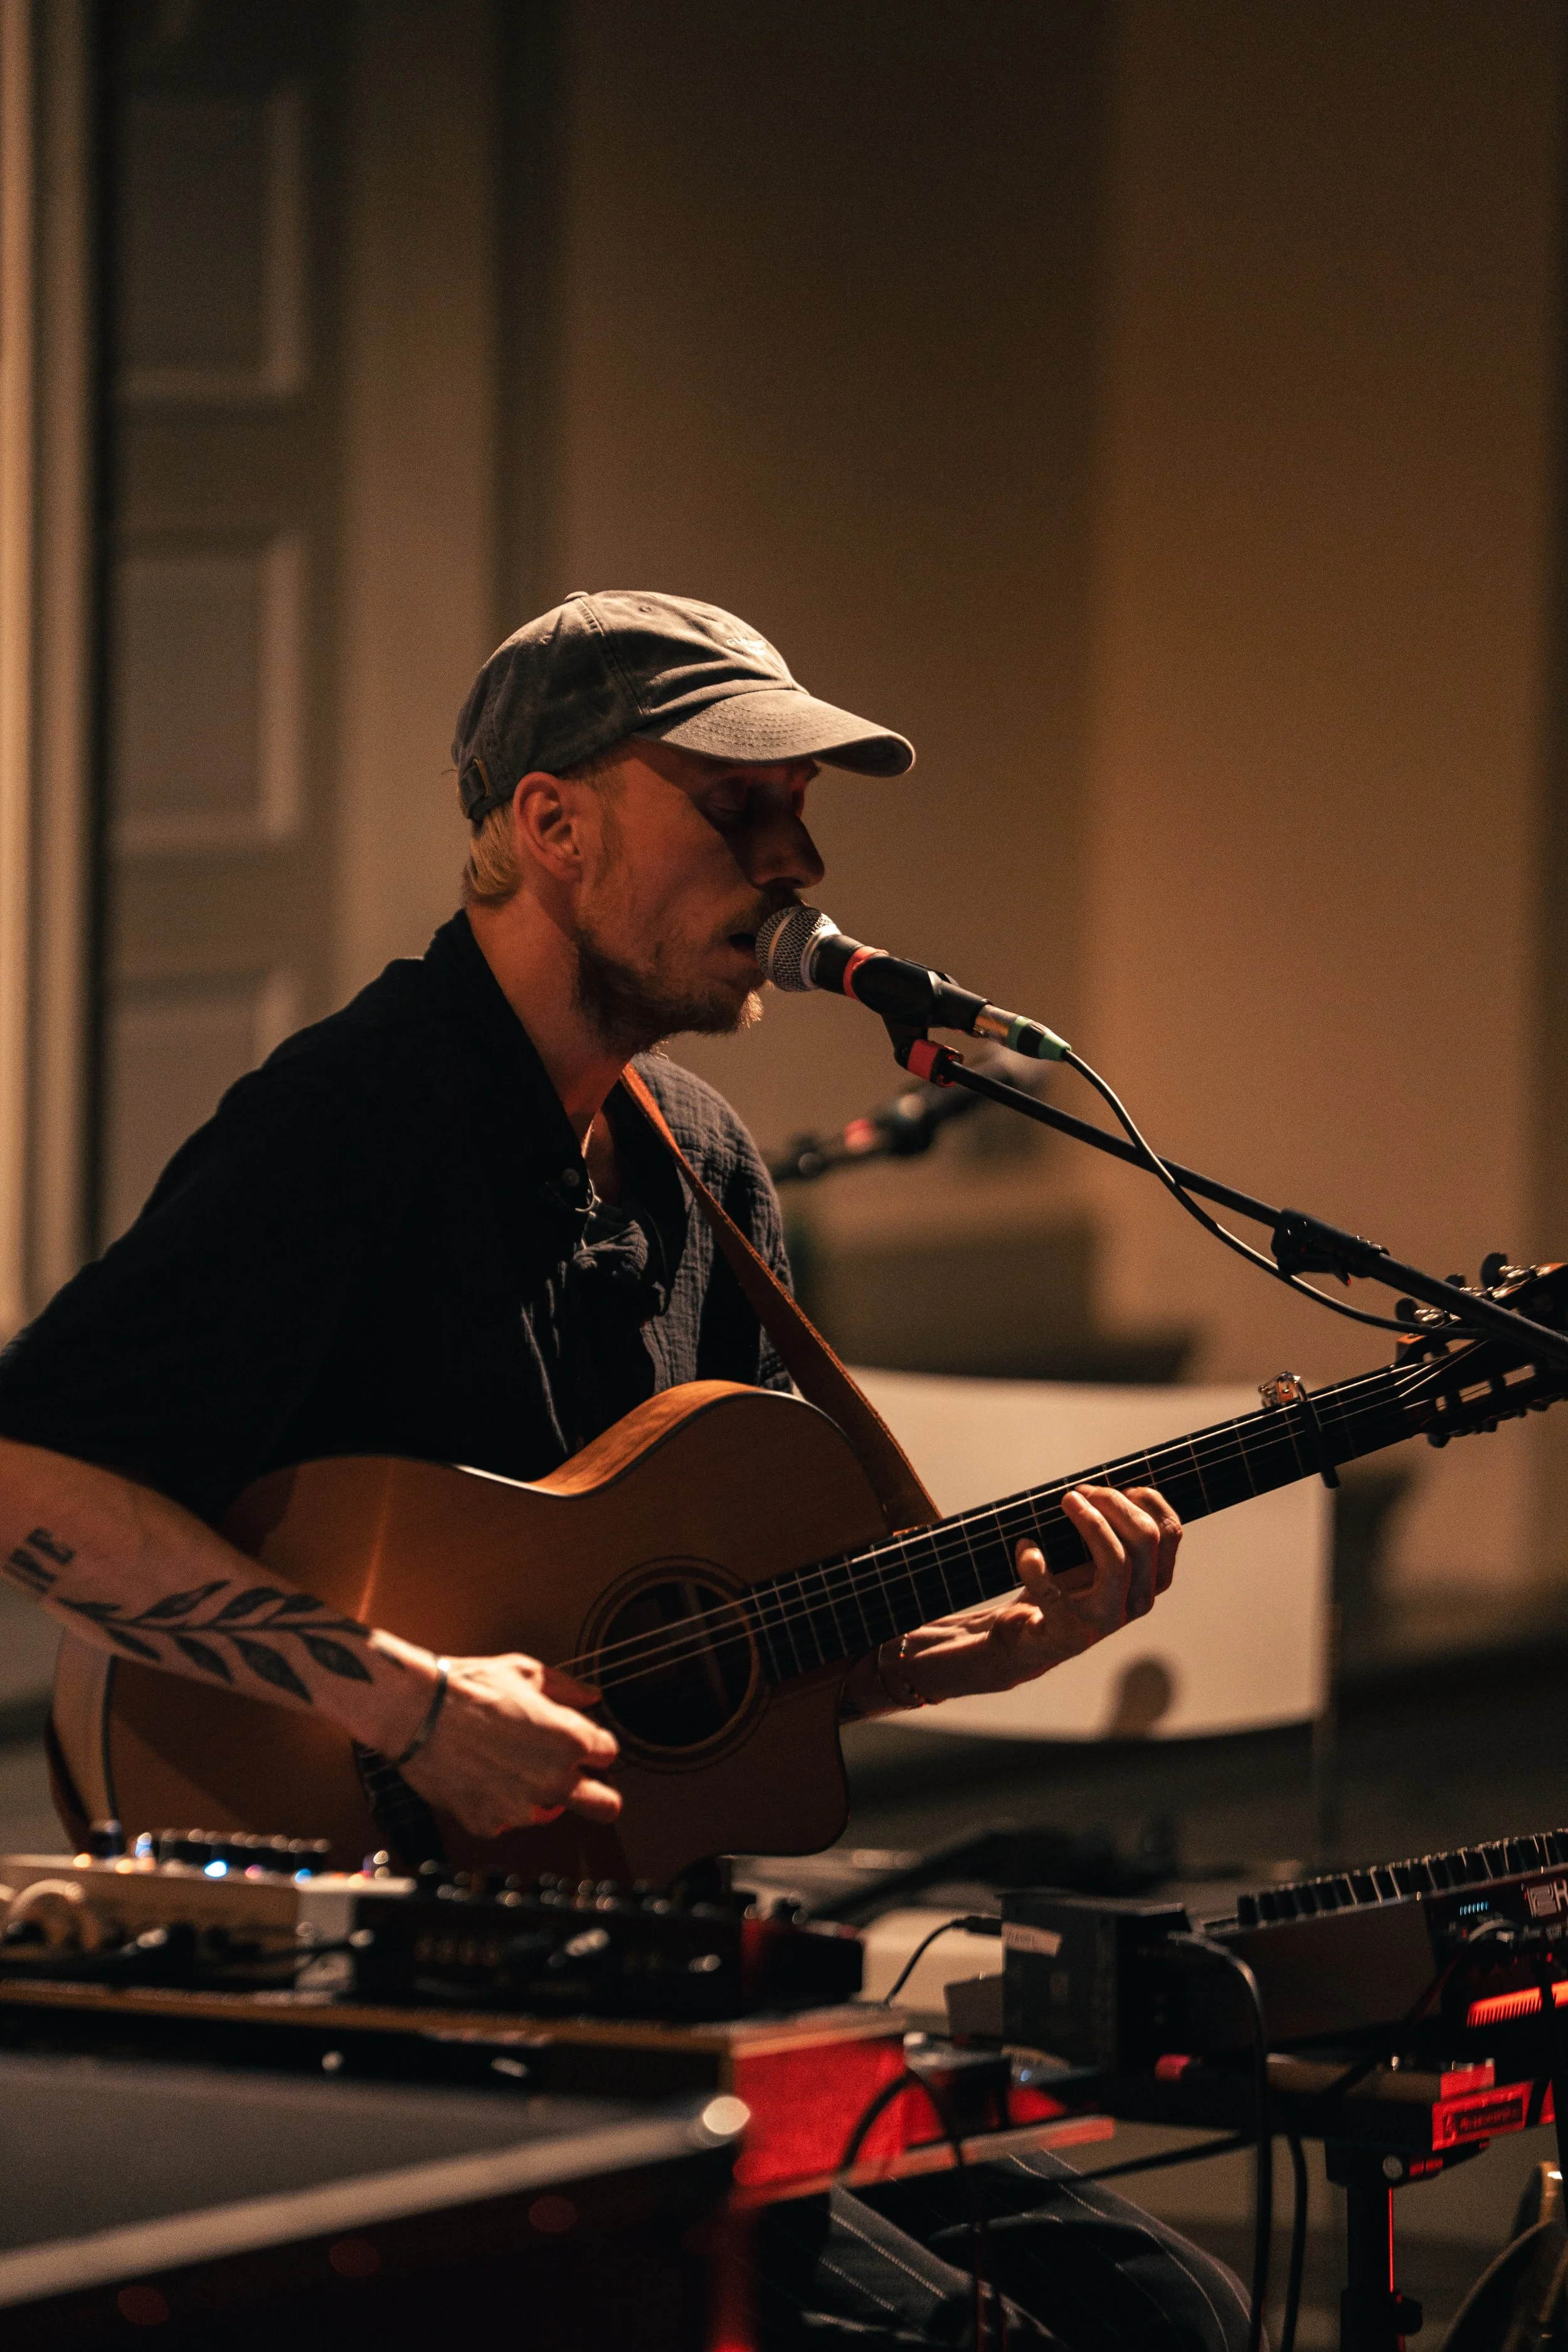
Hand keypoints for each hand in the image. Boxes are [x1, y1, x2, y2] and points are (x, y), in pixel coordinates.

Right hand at [398, 1652, 619, 1838]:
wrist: (415, 1712)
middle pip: (607, 1806)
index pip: (609, 1753)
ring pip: (553, 1813)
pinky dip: (500, 1804)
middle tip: (581, 1779)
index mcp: (570, 1740)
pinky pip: (507, 1820)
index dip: (595, 1744)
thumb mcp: (526, 1672)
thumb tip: (591, 1697)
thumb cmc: (469, 1688)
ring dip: (543, 1795)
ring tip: (513, 1766)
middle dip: (600, 1792)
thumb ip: (567, 1689)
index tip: (580, 1740)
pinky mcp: (490, 1824)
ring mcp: (522, 1808)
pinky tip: (482, 1776)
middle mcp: (554, 1780)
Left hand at [889, 1485, 1180, 1703]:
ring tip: (1066, 1502)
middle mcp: (1135, 1603)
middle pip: (1145, 1540)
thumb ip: (1113, 1530)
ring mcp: (1104, 1621)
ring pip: (1116, 1561)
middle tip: (1079, 1493)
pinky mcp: (1066, 1631)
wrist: (1029, 1639)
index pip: (1170, 1533)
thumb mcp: (1097, 1559)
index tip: (1117, 1486)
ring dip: (1089, 1521)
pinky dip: (1033, 1562)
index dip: (1146, 1499)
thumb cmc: (1065, 1590)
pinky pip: (1051, 1589)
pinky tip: (1025, 1547)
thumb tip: (1104, 1486)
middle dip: (1113, 1503)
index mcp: (1150, 1582)